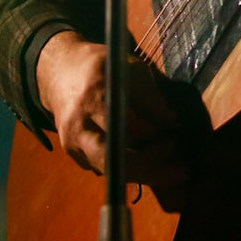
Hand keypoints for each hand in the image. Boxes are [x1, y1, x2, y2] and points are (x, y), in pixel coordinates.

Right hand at [34, 31, 189, 197]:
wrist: (61, 72)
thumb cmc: (102, 67)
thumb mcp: (130, 68)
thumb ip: (149, 95)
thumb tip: (170, 120)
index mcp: (94, 93)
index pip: (124, 124)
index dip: (151, 132)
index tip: (173, 133)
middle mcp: (79, 121)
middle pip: (112, 156)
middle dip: (149, 165)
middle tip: (178, 164)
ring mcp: (72, 141)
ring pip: (110, 170)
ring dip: (143, 173)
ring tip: (171, 169)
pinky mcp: (73, 153)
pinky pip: (105, 169)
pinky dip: (129, 169)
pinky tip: (149, 162)